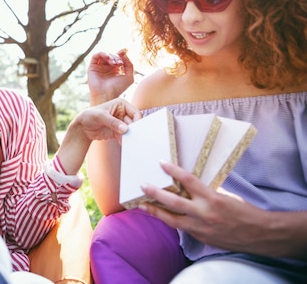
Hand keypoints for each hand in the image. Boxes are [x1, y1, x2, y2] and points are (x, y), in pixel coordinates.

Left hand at [57, 98, 141, 174]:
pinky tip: (121, 142)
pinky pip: (125, 137)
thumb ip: (113, 122)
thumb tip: (125, 129)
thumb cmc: (90, 116)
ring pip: (131, 131)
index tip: (135, 129)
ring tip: (126, 140)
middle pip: (135, 122)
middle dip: (134, 130)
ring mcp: (121, 123)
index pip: (135, 112)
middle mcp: (123, 113)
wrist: (82, 127)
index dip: (137, 120)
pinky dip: (125, 140)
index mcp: (121, 104)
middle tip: (132, 136)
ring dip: (130, 136)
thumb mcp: (100, 116)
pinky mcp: (119, 132)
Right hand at [88, 49, 133, 104]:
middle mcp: (107, 68)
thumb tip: (124, 54)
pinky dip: (102, 53)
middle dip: (117, 57)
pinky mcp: (92, 67)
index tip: (125, 50)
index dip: (121, 53)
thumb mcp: (129, 77)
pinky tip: (107, 58)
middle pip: (112, 55)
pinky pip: (96, 55)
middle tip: (119, 64)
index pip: (118, 57)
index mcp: (115, 70)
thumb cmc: (118, 89)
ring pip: (104, 54)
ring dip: (110, 56)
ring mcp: (99, 67)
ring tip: (114, 63)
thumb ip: (130, 65)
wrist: (107, 95)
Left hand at [139, 162, 264, 252]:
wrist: (260, 235)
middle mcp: (204, 213)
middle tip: (143, 186)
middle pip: (174, 203)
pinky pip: (181, 228)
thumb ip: (207, 191)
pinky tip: (160, 216)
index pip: (189, 181)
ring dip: (155, 212)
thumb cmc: (244, 212)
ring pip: (172, 220)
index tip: (162, 163)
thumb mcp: (226, 196)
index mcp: (213, 198)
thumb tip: (189, 184)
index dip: (174, 171)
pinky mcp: (200, 238)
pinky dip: (170, 221)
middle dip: (155, 194)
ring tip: (141, 205)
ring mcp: (201, 228)